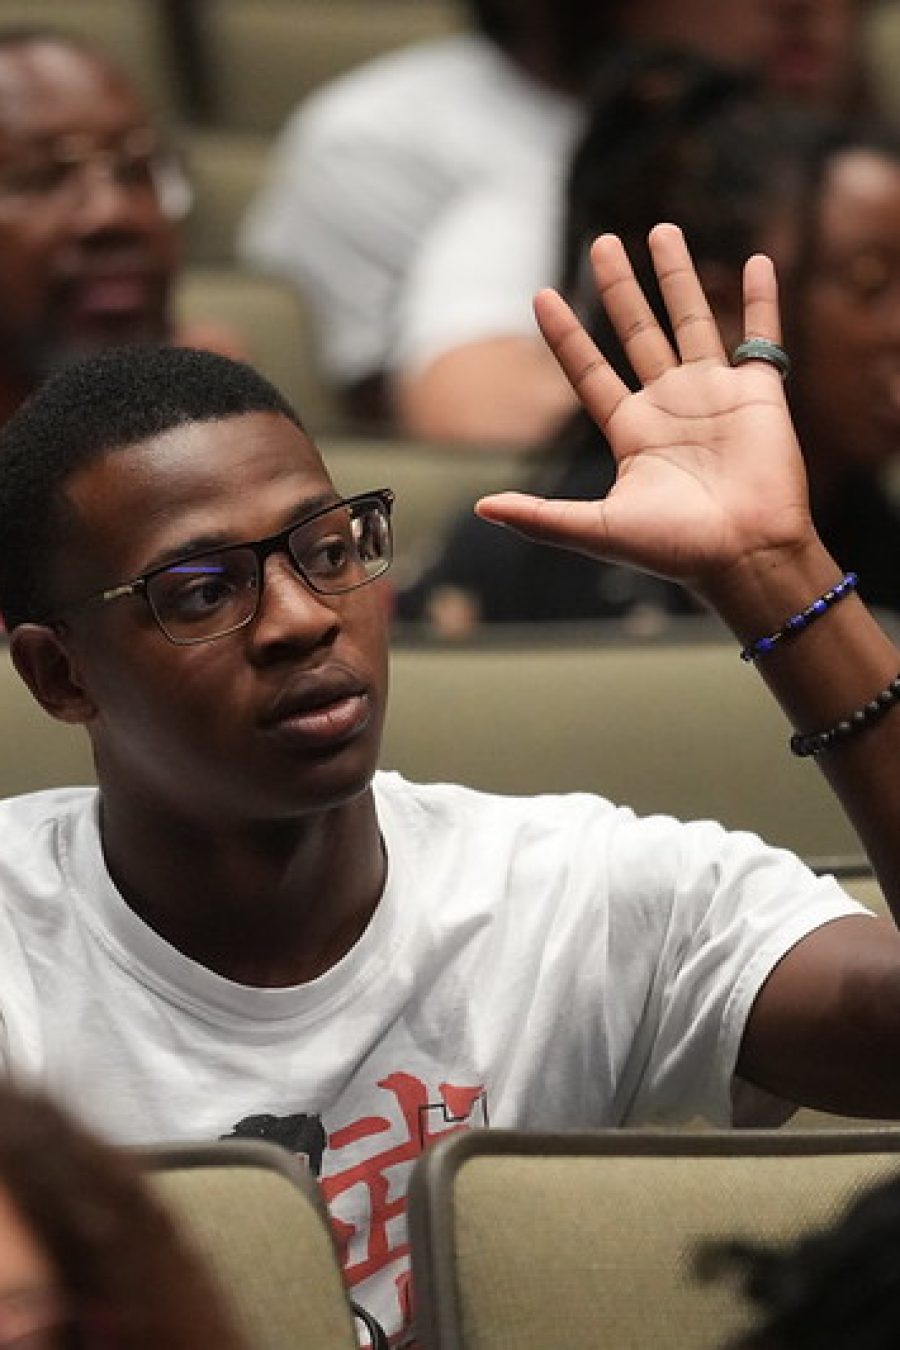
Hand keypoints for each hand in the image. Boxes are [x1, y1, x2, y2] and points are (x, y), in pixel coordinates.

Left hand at [476, 224, 815, 592]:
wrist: (743, 557)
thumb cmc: (674, 551)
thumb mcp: (597, 529)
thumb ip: (541, 515)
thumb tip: (481, 508)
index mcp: (630, 432)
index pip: (588, 371)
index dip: (565, 335)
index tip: (540, 295)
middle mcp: (669, 406)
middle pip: (637, 331)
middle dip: (619, 287)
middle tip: (602, 242)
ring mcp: (714, 395)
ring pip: (691, 320)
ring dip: (678, 275)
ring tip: (661, 230)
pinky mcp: (759, 394)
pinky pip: (761, 336)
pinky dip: (761, 299)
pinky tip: (758, 261)